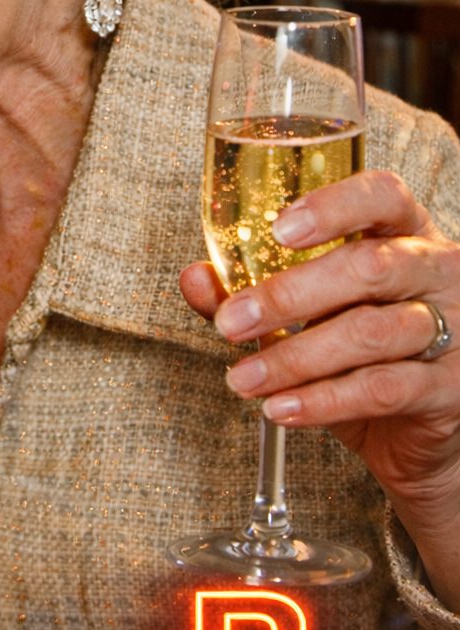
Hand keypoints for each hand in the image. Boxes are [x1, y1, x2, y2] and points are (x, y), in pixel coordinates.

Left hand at [181, 170, 459, 610]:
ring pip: (371, 332)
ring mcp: (454, 328)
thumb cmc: (365, 353)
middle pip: (370, 266)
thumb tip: (196, 278)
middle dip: (289, 294)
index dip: (333, 205)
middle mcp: (437, 271)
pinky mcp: (448, 388)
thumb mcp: (311, 315)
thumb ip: (254, 290)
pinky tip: (280, 408)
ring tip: (242, 378)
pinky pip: (381, 388)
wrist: (423, 434)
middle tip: (230, 321)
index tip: (278, 229)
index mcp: (404, 234)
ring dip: (294, 356)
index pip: (382, 195)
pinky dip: (322, 401)